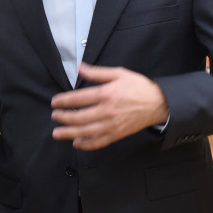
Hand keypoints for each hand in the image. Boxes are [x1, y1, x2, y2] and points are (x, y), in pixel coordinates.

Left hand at [50, 63, 169, 150]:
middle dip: (63, 118)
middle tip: (54, 116)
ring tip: (57, 133)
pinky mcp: (117, 134)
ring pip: (86, 132)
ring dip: (69, 133)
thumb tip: (80, 67)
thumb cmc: (138, 87)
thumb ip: (97, 72)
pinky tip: (76, 143)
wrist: (158, 103)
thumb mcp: (118, 73)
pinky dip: (86, 145)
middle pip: (79, 117)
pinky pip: (99, 142)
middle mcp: (106, 111)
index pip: (78, 99)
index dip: (63, 101)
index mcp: (106, 94)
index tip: (55, 102)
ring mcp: (111, 125)